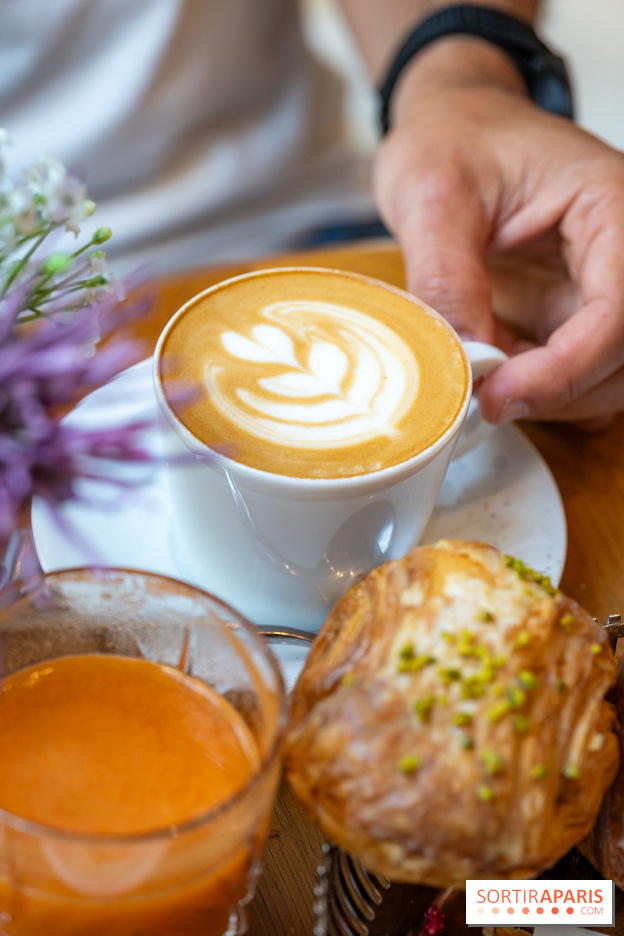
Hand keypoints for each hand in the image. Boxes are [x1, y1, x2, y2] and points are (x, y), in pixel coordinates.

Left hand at [374, 41, 623, 426]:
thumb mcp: (432, 194)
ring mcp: (600, 285)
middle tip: (486, 403)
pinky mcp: (572, 312)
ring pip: (610, 374)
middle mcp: (622, 250)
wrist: (453, 130)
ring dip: (551, 398)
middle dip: (561, 392)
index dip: (566, 367)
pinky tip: (492, 380)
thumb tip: (462, 356)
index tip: (501, 394)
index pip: (619, 308)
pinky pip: (575, 370)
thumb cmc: (452, 140)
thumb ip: (446, 276)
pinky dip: (537, 390)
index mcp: (611, 205)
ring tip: (483, 389)